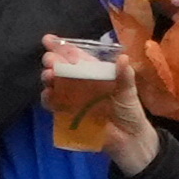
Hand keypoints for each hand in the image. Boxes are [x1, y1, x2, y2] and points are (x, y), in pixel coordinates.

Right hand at [42, 41, 159, 174]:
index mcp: (94, 72)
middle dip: (53, 61)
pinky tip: (48, 94)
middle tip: (50, 61)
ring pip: (54, 83)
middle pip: (61, 67)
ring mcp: (73, 98)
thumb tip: (123, 58)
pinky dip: (48, 98)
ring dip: (48, 78)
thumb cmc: (129, 110)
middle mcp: (80, 82)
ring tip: (49, 76)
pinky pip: (54, 104)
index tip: (48, 40)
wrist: (129, 139)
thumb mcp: (129, 92)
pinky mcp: (68, 114)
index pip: (76, 56)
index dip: (61, 47)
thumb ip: (125, 76)